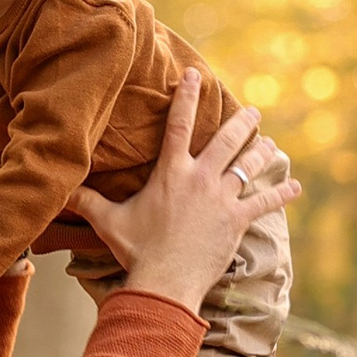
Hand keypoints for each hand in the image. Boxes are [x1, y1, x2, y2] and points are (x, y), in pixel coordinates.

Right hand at [65, 72, 298, 312]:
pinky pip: (264, 202)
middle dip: (243, 121)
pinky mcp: (237, 220)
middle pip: (227, 139)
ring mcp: (222, 198)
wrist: (165, 281)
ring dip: (261, 151)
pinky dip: (281, 194)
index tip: (196, 75)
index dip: (187, 96)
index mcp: (171, 172)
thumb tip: (61, 191)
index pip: (178, 124)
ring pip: (248, 164)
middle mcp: (200, 178)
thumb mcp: (109, 223)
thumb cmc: (138, 252)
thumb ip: (88, 202)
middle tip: (253, 112)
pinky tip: (295, 187)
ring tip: (269, 144)